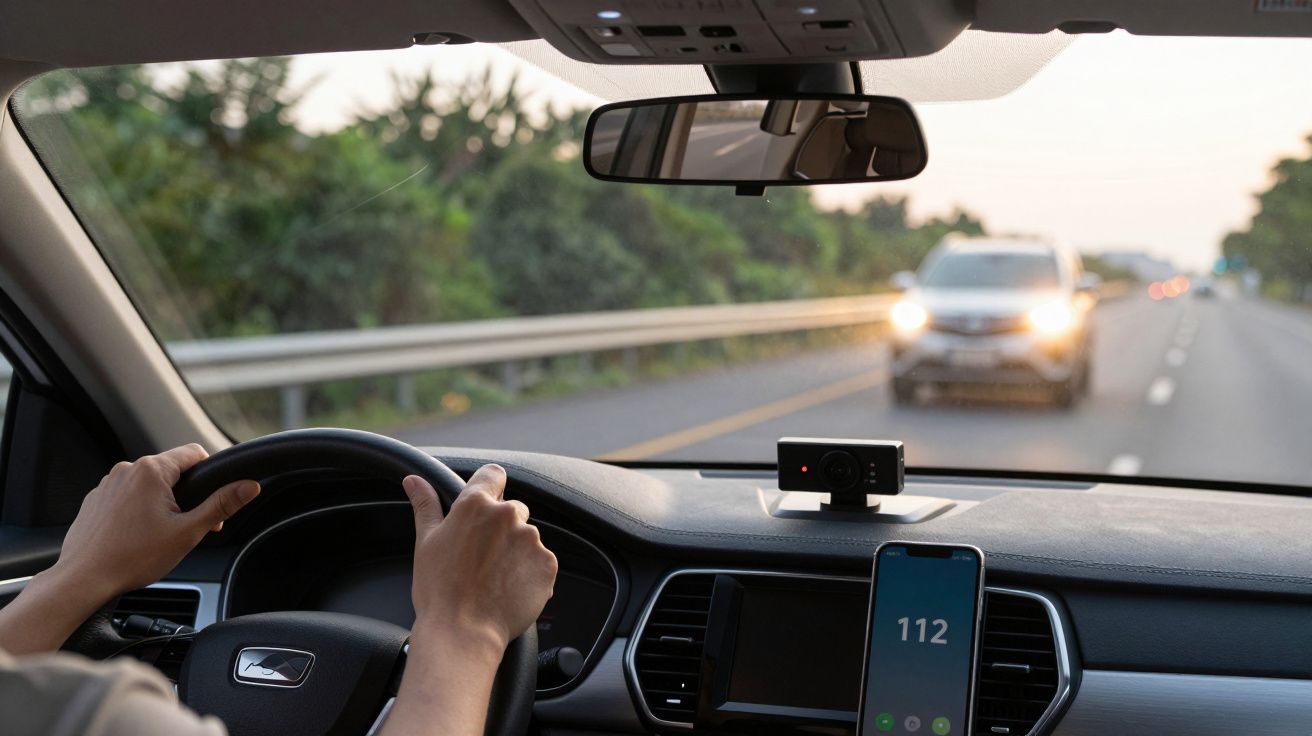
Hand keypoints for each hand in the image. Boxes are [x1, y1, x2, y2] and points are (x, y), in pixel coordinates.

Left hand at [0, 444, 259, 654]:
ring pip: (148, 485)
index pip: (194, 453)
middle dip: (186, 496)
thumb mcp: (188, 531)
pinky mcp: (95, 500)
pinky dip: (137, 511)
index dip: (210, 476)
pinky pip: (126, 497)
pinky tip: (136, 537)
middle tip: (187, 528)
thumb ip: (222, 505)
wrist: (84, 579)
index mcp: (151, 470)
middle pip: (171, 471)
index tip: (210, 503)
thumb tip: (250, 486)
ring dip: (161, 503)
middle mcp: (127, 470)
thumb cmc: (133, 557)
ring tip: (158, 536)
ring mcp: (107, 484)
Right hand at [403, 465, 557, 653]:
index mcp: (476, 504)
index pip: (493, 474)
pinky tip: (508, 588)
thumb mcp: (426, 542)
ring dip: (515, 550)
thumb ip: (426, 505)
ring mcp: (530, 539)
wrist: (463, 632)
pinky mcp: (546, 564)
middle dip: (500, 527)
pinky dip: (529, 572)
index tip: (484, 504)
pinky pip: (540, 561)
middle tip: (480, 556)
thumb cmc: (439, 590)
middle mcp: (507, 515)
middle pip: (512, 509)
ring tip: (493, 577)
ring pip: (526, 537)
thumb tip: (414, 481)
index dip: (488, 487)